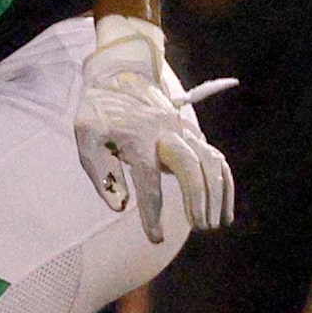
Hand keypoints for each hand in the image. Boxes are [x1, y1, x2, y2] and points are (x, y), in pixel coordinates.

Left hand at [75, 14, 234, 243]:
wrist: (121, 73)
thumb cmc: (100, 110)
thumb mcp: (87, 136)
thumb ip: (101, 172)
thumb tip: (120, 206)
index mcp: (137, 140)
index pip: (148, 183)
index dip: (152, 214)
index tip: (156, 239)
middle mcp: (166, 135)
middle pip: (191, 168)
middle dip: (198, 200)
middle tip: (199, 227)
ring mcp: (184, 132)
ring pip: (211, 163)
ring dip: (217, 194)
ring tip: (216, 224)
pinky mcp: (193, 133)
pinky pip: (216, 158)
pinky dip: (224, 182)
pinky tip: (224, 206)